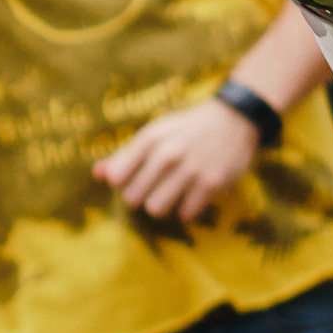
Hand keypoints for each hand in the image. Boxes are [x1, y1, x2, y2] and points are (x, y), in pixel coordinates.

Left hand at [93, 98, 262, 219]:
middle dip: (140, 197)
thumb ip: (124, 155)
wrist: (234, 119)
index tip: (133, 177)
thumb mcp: (153, 133)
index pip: (116, 178)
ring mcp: (191, 169)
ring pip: (156, 209)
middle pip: (133, 198)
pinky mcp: (212, 183)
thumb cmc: (185, 129)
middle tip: (153, 187)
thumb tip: (97, 174)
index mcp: (149, 140)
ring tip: (170, 194)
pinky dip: (186, 209)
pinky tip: (191, 195)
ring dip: (162, 205)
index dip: (121, 183)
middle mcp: (168, 154)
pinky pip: (185, 213)